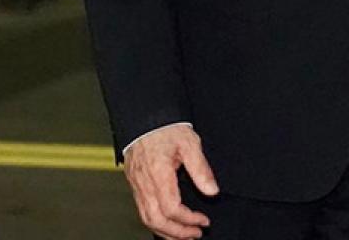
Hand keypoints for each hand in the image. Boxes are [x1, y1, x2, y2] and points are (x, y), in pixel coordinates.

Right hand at [122, 124, 216, 239]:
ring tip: (183, 236)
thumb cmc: (167, 129)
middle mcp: (144, 184)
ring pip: (146, 218)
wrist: (145, 119)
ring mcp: (137, 186)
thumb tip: (212, 191)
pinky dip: (156, 223)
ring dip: (165, 232)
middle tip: (195, 234)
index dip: (188, 219)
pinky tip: (168, 225)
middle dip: (176, 232)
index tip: (203, 221)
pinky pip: (142, 210)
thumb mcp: (190, 144)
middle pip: (156, 220)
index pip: (171, 208)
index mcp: (158, 175)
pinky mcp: (135, 185)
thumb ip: (201, 169)